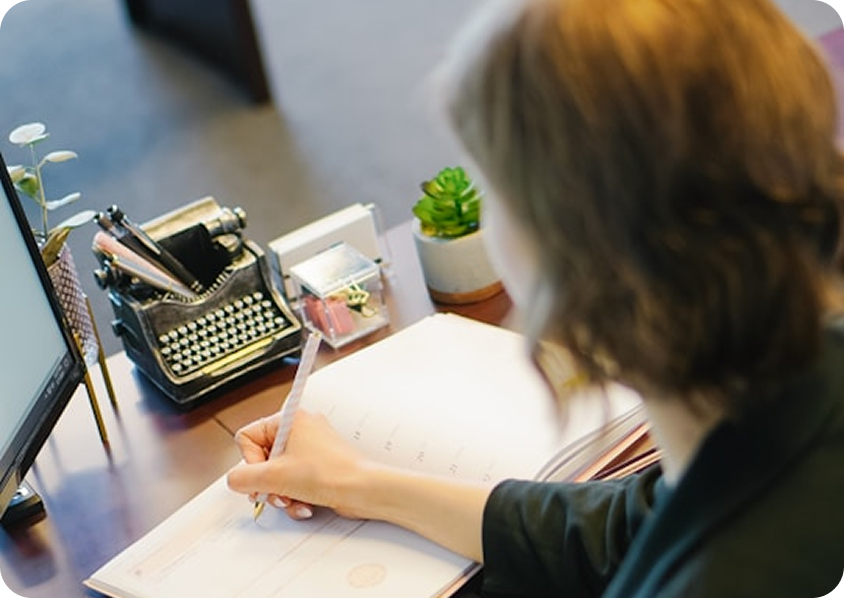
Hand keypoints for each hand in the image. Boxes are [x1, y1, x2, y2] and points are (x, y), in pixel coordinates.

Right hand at [226, 410, 366, 519]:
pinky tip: (304, 504)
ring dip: (280, 493)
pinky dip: (295, 495)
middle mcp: (300, 429)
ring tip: (293, 500)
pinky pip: (293, 480)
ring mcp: (310, 447)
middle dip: (267, 482)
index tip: (263, 474)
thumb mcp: (274, 476)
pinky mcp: (318, 465)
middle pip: (262, 458)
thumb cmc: (330, 473)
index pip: (247, 437)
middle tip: (276, 492)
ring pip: (277, 473)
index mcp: (289, 419)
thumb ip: (243, 478)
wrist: (364, 489)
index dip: (250, 461)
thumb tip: (234, 479)